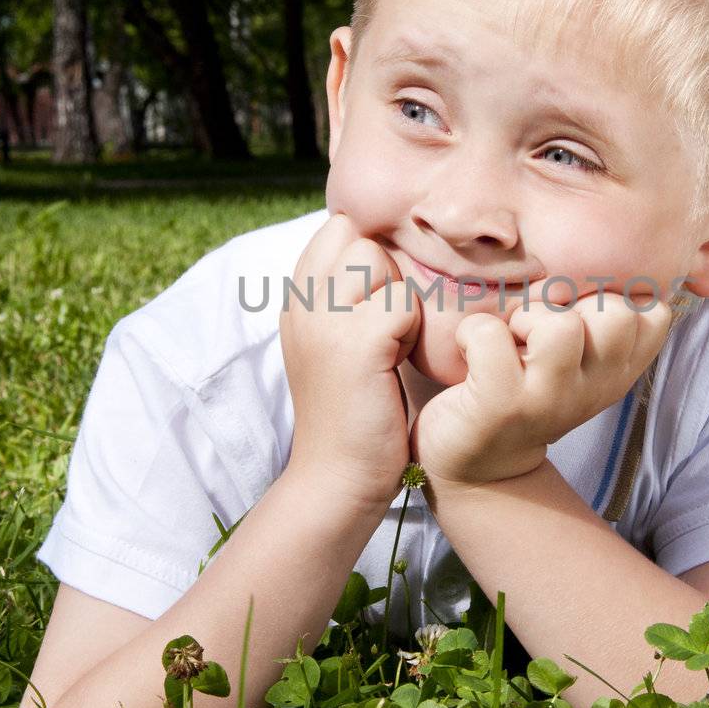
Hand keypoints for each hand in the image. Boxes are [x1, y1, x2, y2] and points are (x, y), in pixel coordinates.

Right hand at [280, 212, 420, 507]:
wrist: (339, 478)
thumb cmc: (354, 412)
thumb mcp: (334, 343)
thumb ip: (344, 297)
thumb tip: (381, 249)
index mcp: (295, 299)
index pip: (336, 229)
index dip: (368, 255)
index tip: (376, 303)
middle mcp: (300, 302)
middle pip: (356, 236)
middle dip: (384, 272)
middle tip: (386, 327)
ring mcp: (322, 320)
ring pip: (377, 259)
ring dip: (398, 298)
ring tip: (391, 345)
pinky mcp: (354, 344)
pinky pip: (402, 302)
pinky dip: (412, 330)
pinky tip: (398, 364)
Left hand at [410, 280, 676, 487]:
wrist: (476, 462)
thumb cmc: (524, 388)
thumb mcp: (577, 359)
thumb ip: (600, 318)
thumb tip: (616, 244)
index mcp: (617, 372)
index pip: (654, 313)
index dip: (613, 297)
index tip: (578, 315)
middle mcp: (594, 389)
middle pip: (617, 314)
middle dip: (572, 304)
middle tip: (537, 327)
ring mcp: (549, 400)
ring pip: (563, 326)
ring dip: (527, 318)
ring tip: (510, 339)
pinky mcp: (501, 406)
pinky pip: (491, 336)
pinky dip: (474, 332)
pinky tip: (472, 352)